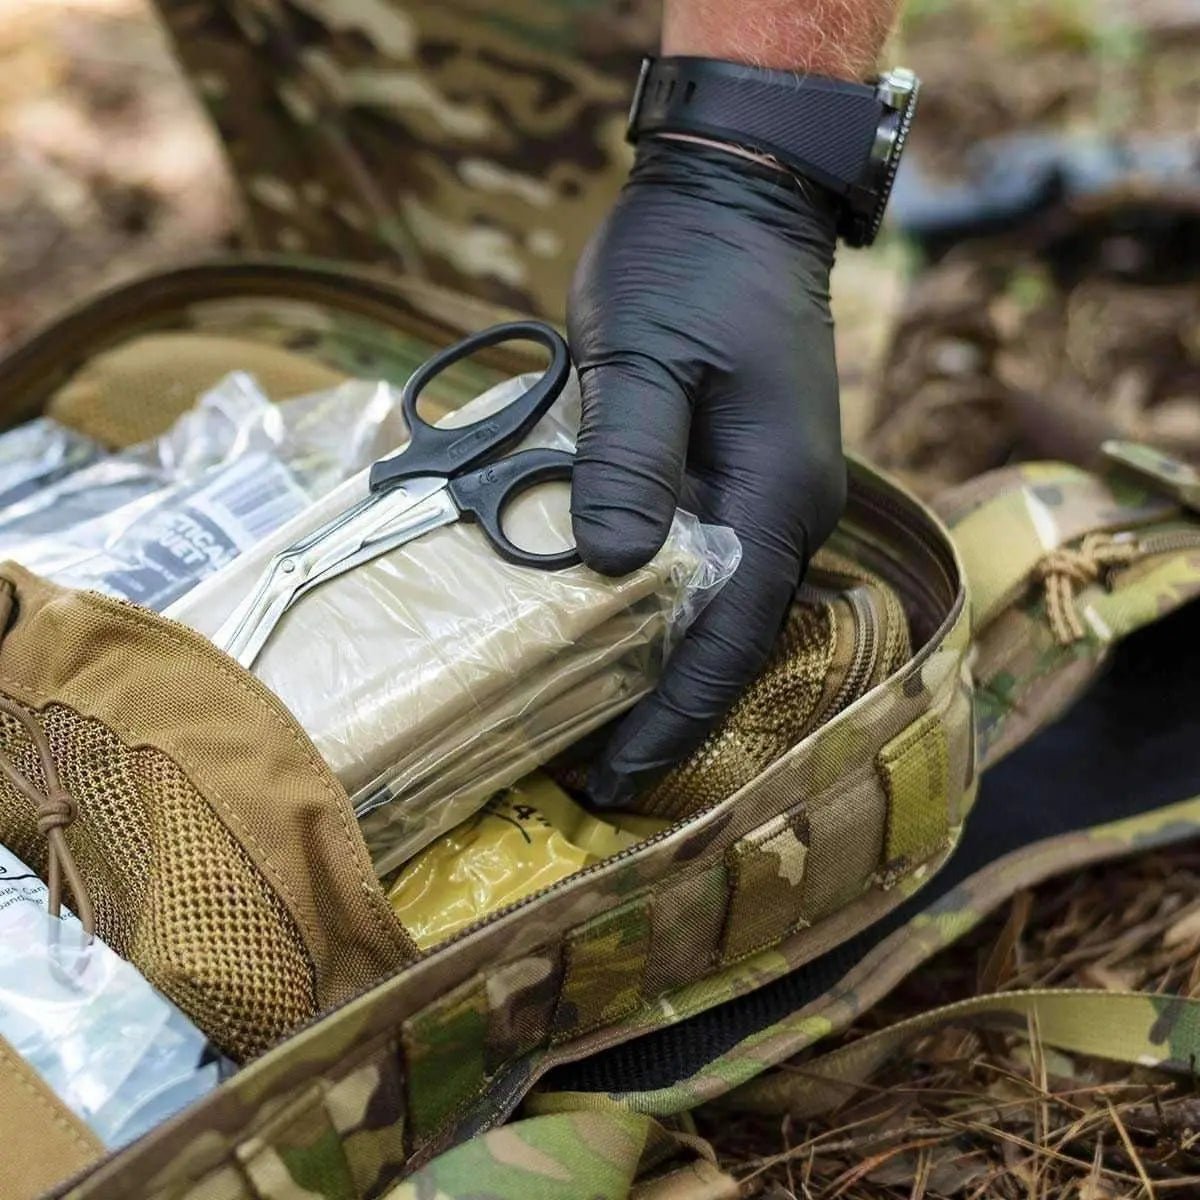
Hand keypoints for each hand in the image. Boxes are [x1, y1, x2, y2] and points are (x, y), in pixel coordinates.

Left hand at [569, 137, 845, 805]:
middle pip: (729, 638)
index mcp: (777, 492)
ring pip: (718, 606)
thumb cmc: (689, 266)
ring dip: (658, 664)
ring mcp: (773, 490)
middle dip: (663, 708)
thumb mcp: (642, 356)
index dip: (673, 717)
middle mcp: (788, 508)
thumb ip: (630, 462)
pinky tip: (604, 627)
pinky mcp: (744, 471)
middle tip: (584, 768)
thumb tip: (610, 570)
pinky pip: (707, 561)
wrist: (739, 197)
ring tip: (585, 718)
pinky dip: (659, 607)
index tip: (614, 777)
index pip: (729, 637)